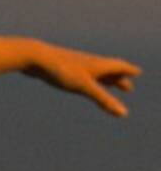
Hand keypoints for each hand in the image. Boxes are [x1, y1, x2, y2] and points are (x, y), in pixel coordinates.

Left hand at [23, 39, 140, 117]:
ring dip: (104, 78)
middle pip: (107, 70)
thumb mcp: (84, 86)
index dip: (127, 70)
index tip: (137, 72)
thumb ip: (103, 99)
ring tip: (110, 83)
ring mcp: (73, 64)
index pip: (117, 66)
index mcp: (96, 64)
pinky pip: (78, 74)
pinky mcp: (60, 68)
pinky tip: (80, 81)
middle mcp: (87, 62)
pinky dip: (87, 79)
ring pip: (93, 71)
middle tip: (128, 86)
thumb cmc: (60, 69)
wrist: (32, 56)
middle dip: (118, 78)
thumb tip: (124, 113)